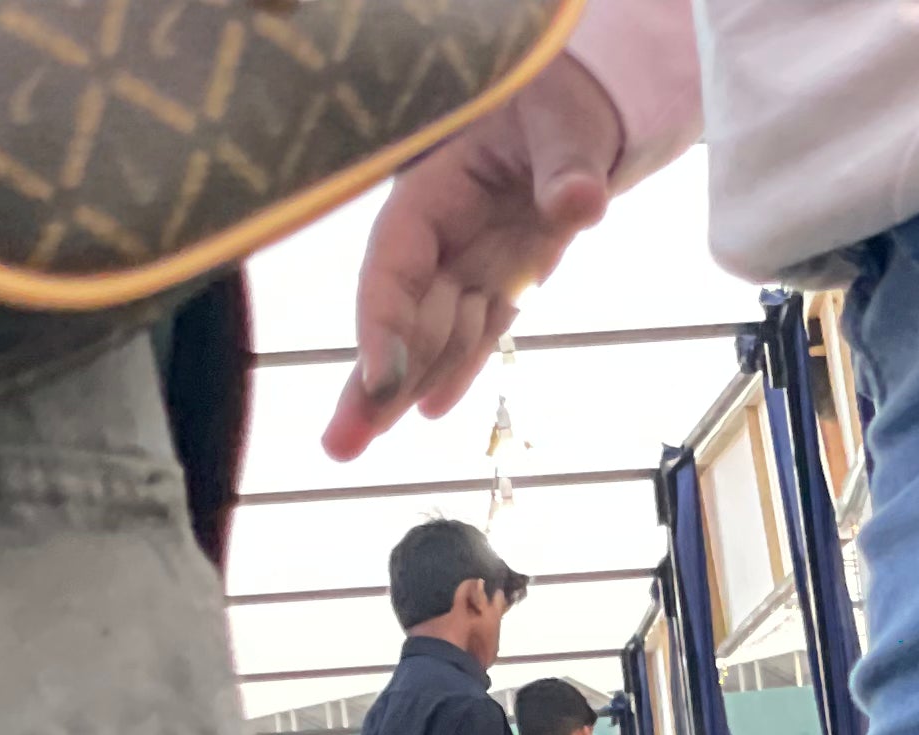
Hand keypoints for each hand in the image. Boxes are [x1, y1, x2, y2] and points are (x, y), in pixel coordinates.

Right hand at [323, 52, 623, 457]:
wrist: (572, 112)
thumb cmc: (557, 104)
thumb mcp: (562, 124)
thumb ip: (567, 166)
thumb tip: (580, 201)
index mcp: (438, 190)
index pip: (396, 263)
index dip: (383, 321)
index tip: (378, 377)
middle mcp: (443, 235)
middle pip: (399, 316)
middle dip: (371, 382)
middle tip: (337, 445)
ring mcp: (469, 261)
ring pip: (429, 336)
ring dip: (397, 394)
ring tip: (355, 446)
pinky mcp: (500, 281)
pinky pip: (473, 334)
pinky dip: (455, 371)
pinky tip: (428, 412)